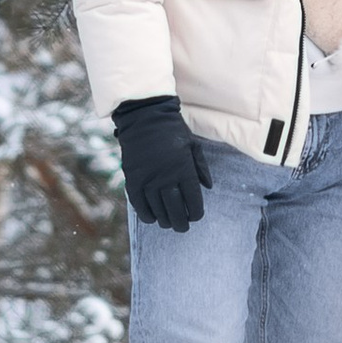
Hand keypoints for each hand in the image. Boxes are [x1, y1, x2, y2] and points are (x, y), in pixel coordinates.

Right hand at [112, 96, 213, 229]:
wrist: (145, 116)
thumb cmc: (172, 130)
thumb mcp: (193, 145)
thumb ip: (201, 168)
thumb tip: (208, 187)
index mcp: (183, 168)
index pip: (193, 200)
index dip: (196, 213)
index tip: (196, 216)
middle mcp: (166, 177)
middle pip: (175, 210)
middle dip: (181, 222)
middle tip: (183, 226)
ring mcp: (148, 178)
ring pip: (158, 209)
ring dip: (165, 220)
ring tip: (169, 223)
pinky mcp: (133, 178)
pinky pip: (139, 203)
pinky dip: (146, 214)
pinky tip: (152, 218)